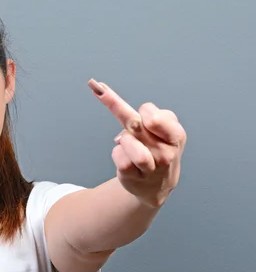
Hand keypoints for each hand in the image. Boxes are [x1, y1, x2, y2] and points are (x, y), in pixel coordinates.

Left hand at [88, 79, 186, 207]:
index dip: (146, 110)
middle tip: (97, 87)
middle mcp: (166, 153)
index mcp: (175, 136)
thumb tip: (136, 111)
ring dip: (124, 139)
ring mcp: (150, 168)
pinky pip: (118, 158)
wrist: (157, 185)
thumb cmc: (159, 150)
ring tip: (129, 143)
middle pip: (135, 123)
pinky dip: (117, 153)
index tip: (140, 108)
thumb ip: (158, 115)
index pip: (156, 117)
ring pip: (127, 142)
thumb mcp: (168, 130)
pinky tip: (124, 157)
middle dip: (114, 103)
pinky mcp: (133, 178)